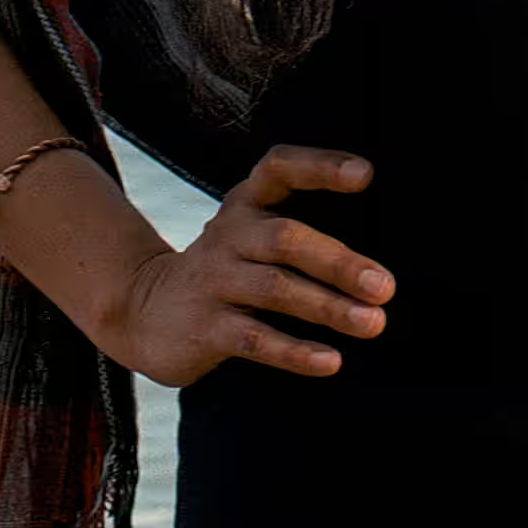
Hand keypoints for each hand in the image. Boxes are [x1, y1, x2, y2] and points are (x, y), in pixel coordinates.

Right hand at [105, 145, 394, 388]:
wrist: (142, 309)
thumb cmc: (226, 268)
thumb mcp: (252, 233)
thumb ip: (302, 232)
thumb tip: (377, 265)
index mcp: (247, 202)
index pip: (281, 167)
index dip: (321, 166)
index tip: (365, 175)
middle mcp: (230, 234)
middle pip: (287, 238)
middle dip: (339, 263)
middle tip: (385, 286)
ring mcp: (214, 280)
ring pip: (276, 289)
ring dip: (328, 308)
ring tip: (373, 323)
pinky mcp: (204, 327)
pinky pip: (255, 339)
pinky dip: (295, 351)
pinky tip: (330, 361)